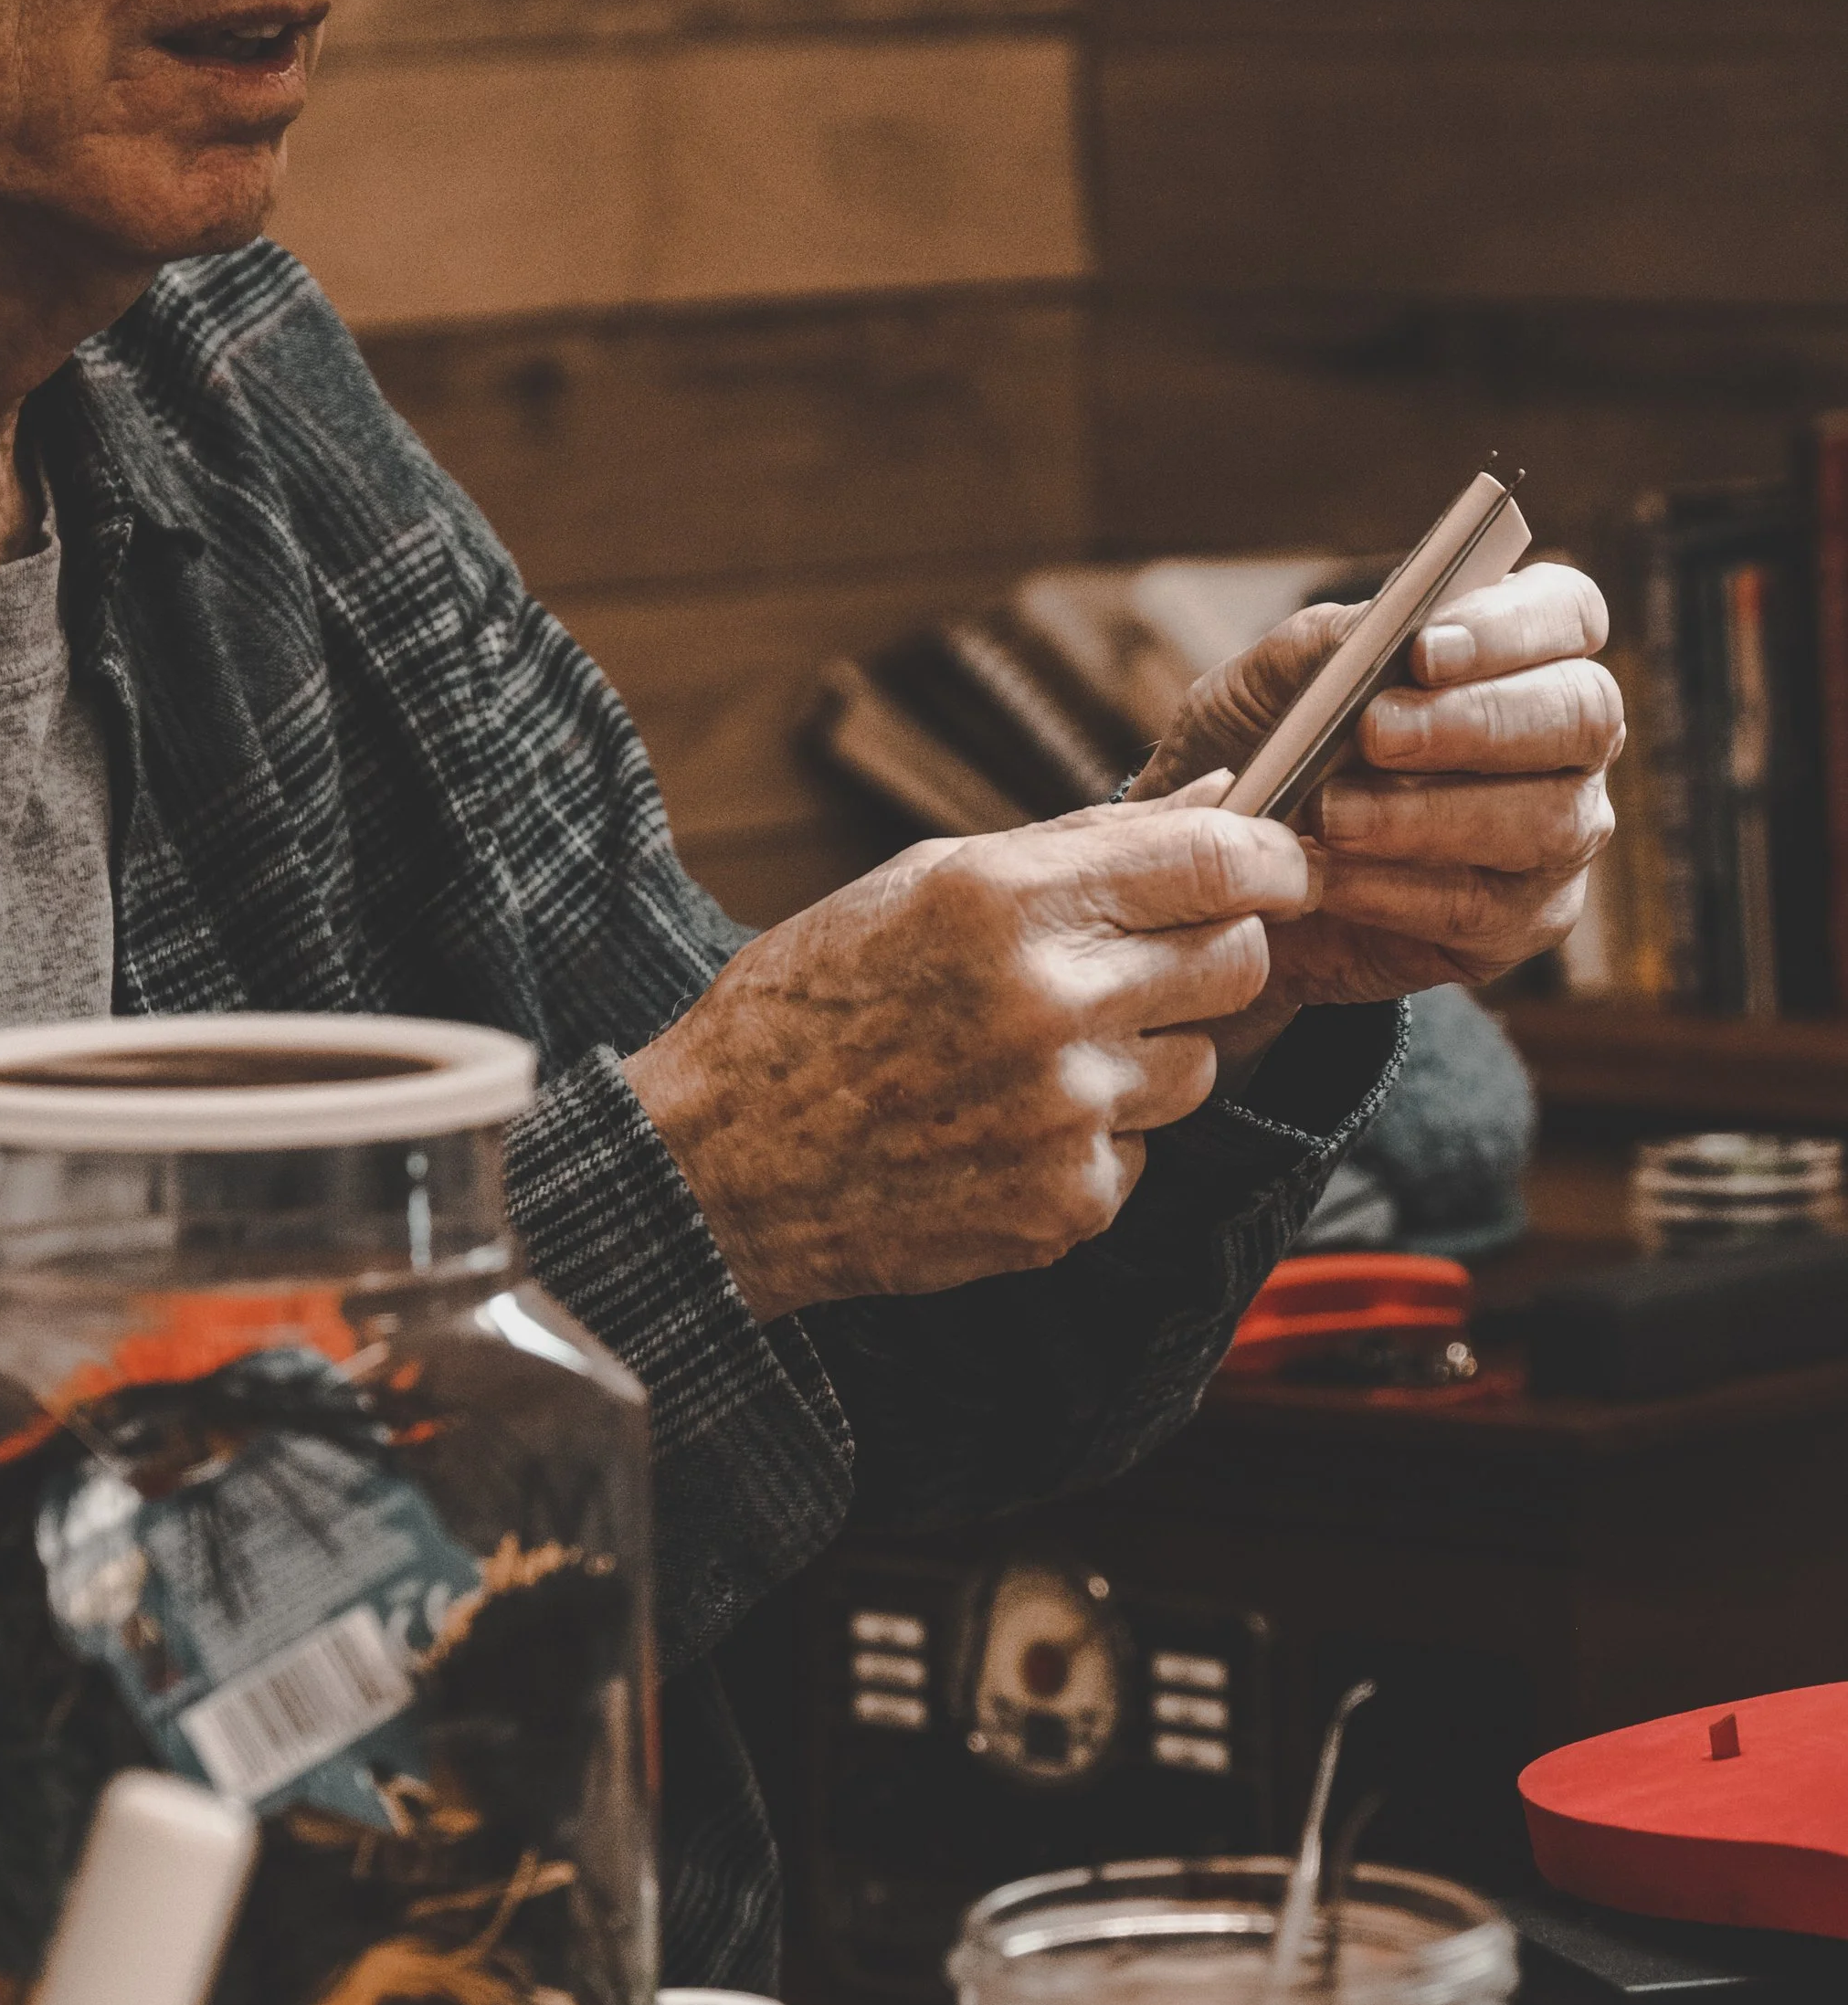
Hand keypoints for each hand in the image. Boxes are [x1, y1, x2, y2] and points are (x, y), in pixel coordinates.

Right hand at [626, 802, 1317, 1322]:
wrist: (717, 1171)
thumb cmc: (806, 1010)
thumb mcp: (920, 887)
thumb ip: (1078, 846)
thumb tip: (1216, 800)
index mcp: (1005, 903)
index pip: (1215, 862)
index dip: (1276, 860)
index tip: (1287, 866)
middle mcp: (1049, 1005)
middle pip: (1235, 964)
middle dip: (1212, 954)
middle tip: (1147, 964)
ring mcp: (1065, 1114)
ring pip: (1197, 1066)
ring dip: (1145, 1056)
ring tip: (1036, 1060)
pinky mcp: (1067, 1204)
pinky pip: (1140, 1153)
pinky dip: (1091, 1141)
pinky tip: (1002, 1130)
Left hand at [1129, 560, 1621, 1060]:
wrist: (1228, 885)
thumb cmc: (1269, 759)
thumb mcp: (1261, 693)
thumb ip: (1314, 650)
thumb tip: (1367, 630)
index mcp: (1518, 653)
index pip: (1568, 612)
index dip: (1512, 625)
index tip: (1425, 647)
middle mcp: (1565, 739)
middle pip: (1584, 711)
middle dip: (1479, 720)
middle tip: (1376, 731)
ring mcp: (1559, 834)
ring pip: (1549, 819)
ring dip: (1429, 815)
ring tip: (1330, 815)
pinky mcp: (1523, 923)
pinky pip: (1483, 907)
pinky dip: (1395, 892)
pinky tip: (1327, 880)